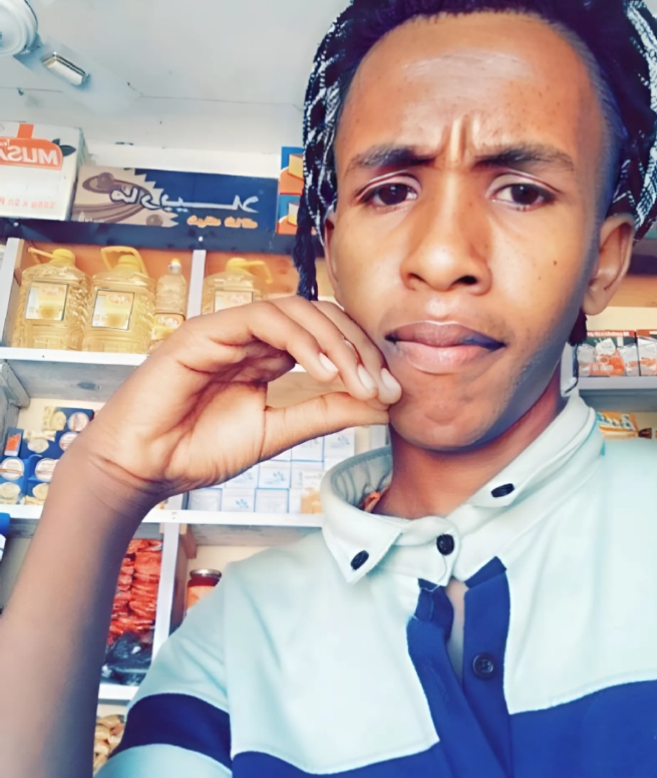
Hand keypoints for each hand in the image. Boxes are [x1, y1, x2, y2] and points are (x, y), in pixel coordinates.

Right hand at [68, 297, 401, 510]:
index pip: (328, 337)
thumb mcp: (277, 433)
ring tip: (359, 381)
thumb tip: (380, 403)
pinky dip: (301, 341)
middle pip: (321, 316)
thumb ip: (324, 414)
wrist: (142, 468)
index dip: (364, 358)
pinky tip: (323, 372)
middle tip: (385, 385)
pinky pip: (263, 318)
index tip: (392, 393)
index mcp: (267, 356)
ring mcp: (227, 330)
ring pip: (297, 310)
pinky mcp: (205, 331)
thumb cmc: (197, 450)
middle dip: (360, 348)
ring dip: (337, 343)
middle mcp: (250, 337)